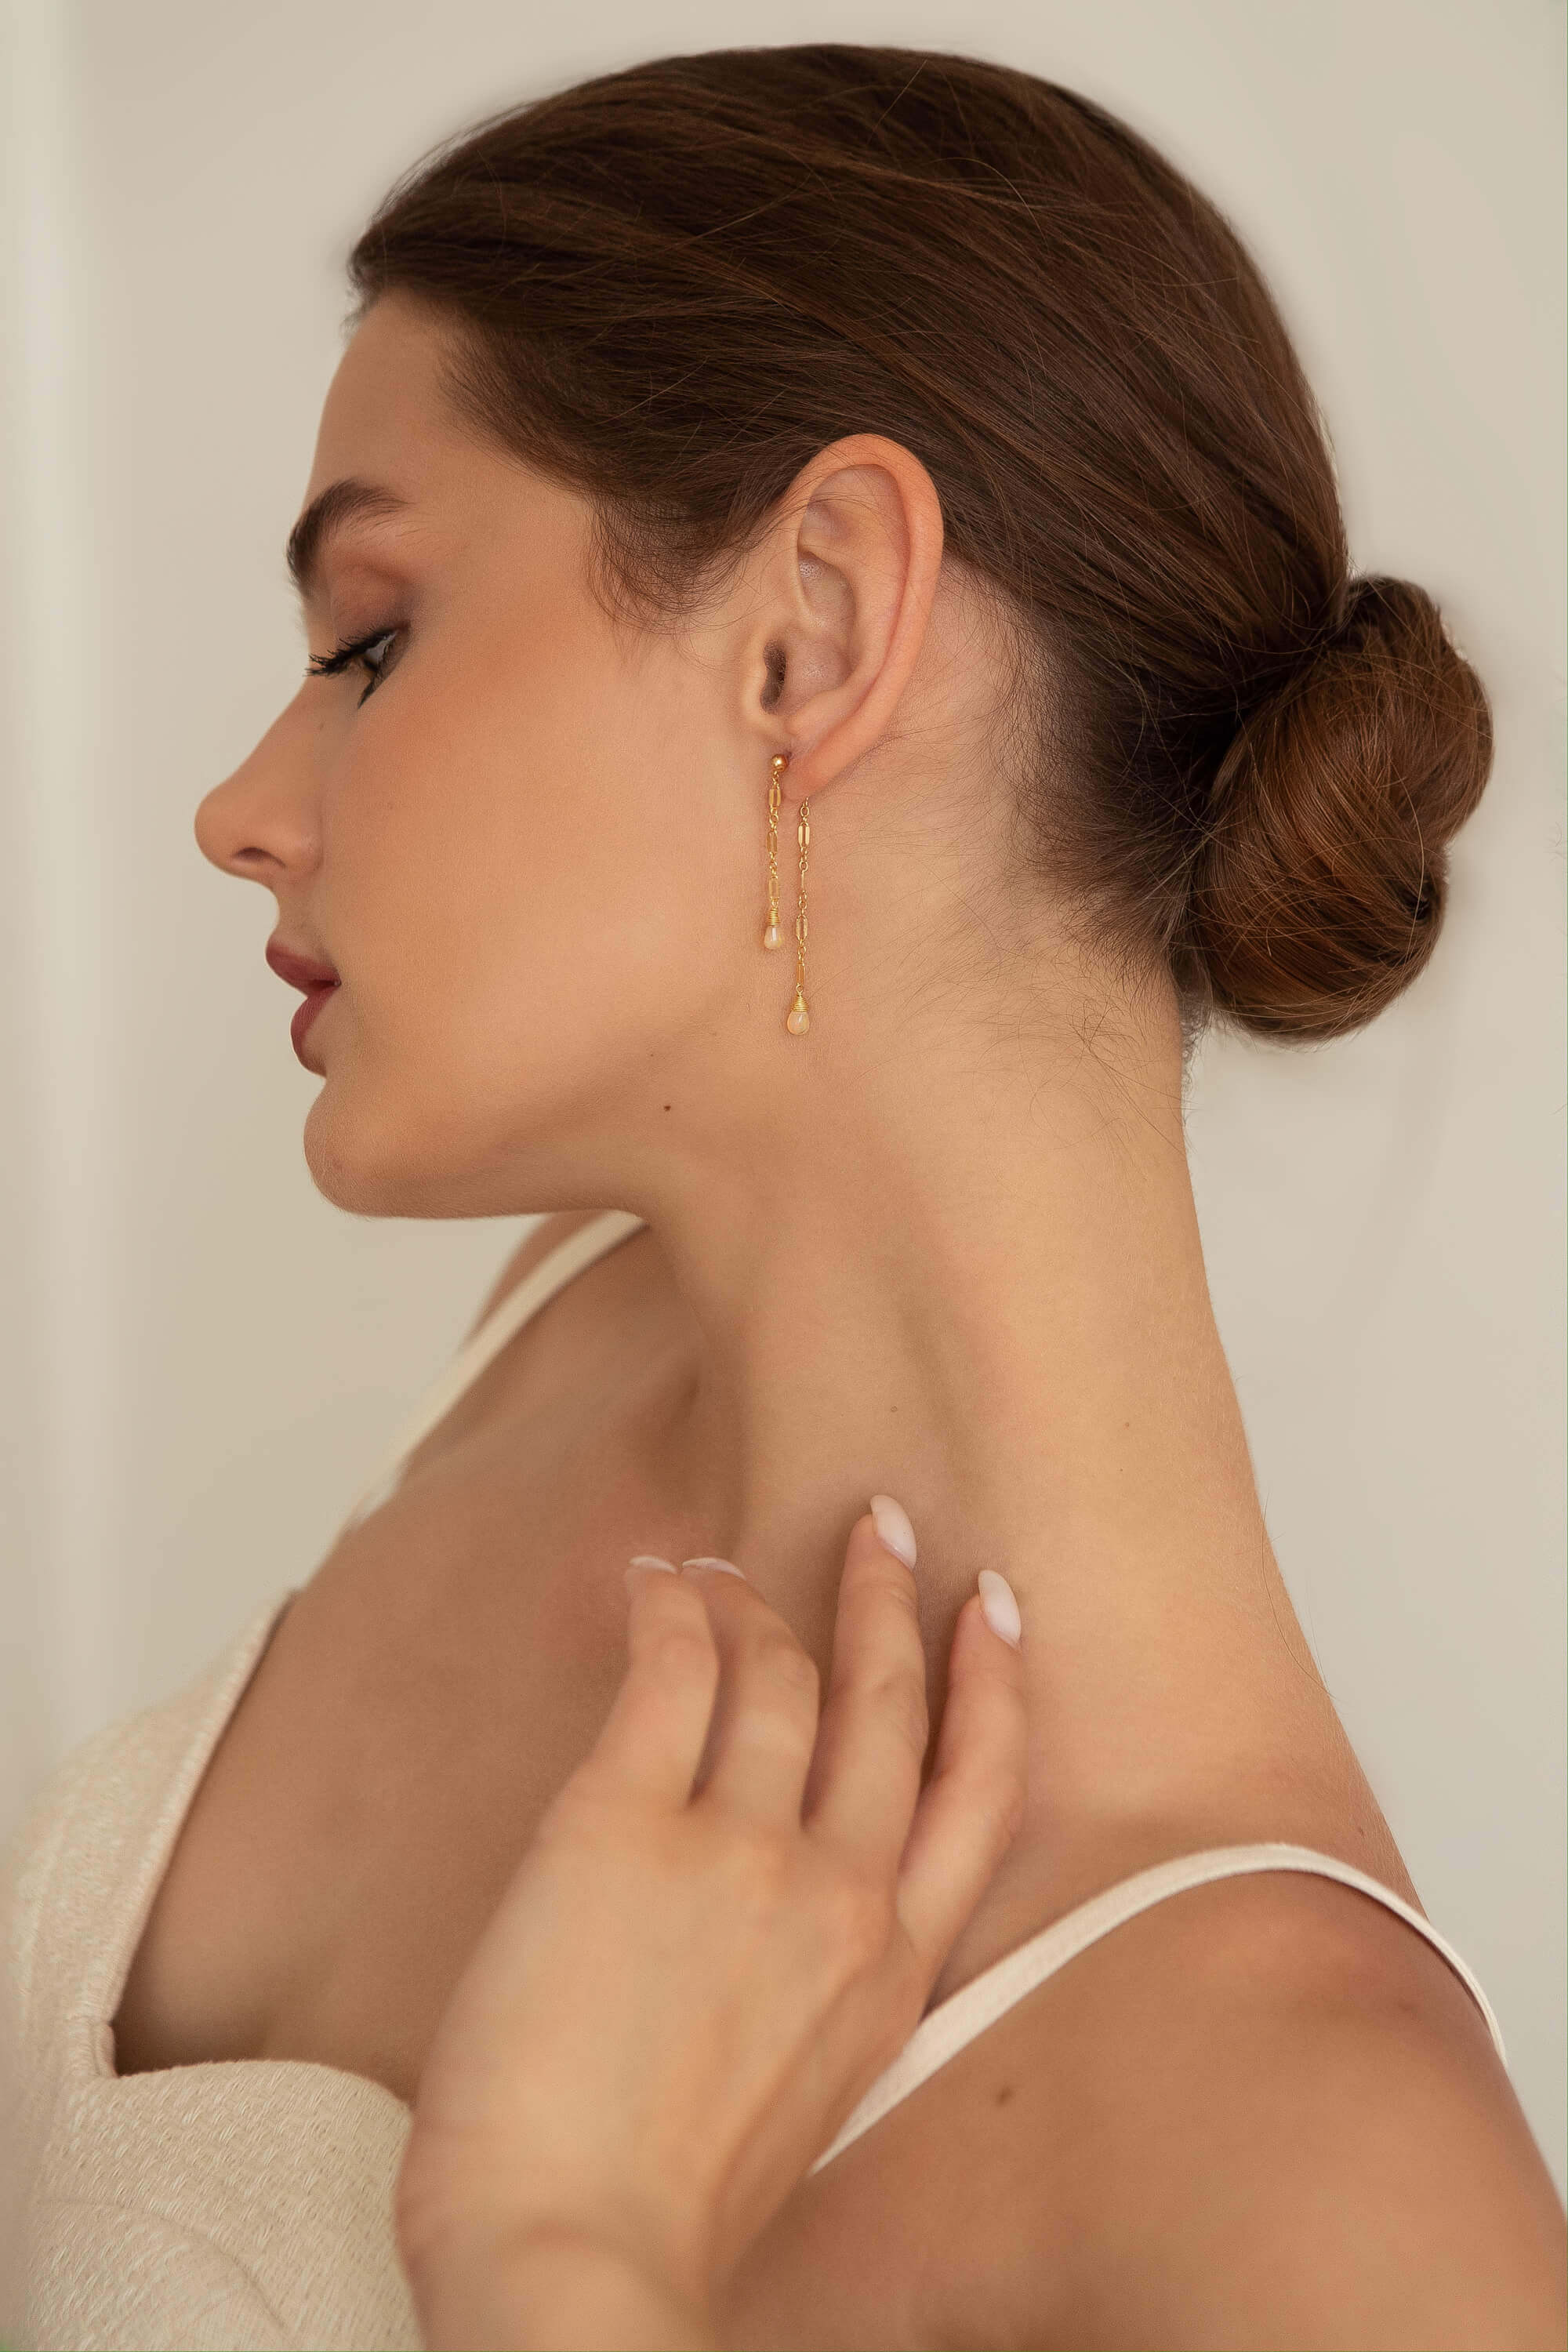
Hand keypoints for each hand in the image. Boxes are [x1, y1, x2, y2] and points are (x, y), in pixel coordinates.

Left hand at [395, 1503, 1026, 2349]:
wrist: (570, 2257)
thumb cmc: (662, 2210)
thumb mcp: (803, 2097)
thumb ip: (821, 1984)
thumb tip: (785, 1890)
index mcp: (891, 1971)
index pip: (976, 1791)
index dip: (992, 1685)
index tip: (992, 1609)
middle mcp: (835, 1893)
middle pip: (885, 1704)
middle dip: (887, 1602)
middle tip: (880, 1527)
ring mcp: (736, 1850)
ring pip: (775, 1675)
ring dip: (757, 1600)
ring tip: (727, 1564)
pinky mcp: (621, 1823)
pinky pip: (666, 1676)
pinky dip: (668, 1611)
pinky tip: (657, 1581)